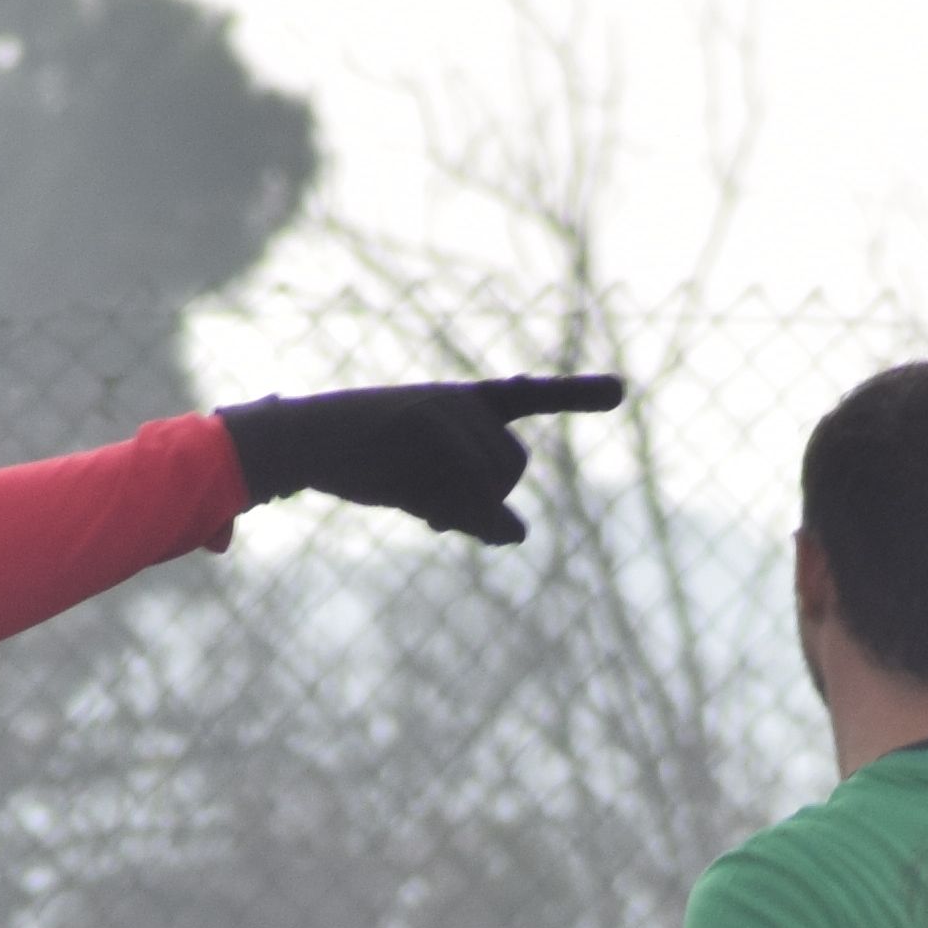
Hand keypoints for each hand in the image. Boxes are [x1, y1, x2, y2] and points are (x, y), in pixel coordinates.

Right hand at [217, 374, 627, 544]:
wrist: (305, 442)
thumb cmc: (366, 464)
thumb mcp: (427, 492)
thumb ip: (474, 513)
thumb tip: (521, 535)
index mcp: (467, 406)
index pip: (531, 397)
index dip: (577, 394)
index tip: (622, 392)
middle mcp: (465, 399)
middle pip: (514, 463)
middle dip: (489, 497)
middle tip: (443, 516)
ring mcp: (447, 406)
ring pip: (495, 474)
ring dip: (465, 508)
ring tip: (426, 510)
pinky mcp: (427, 417)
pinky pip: (467, 478)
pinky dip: (457, 509)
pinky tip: (432, 518)